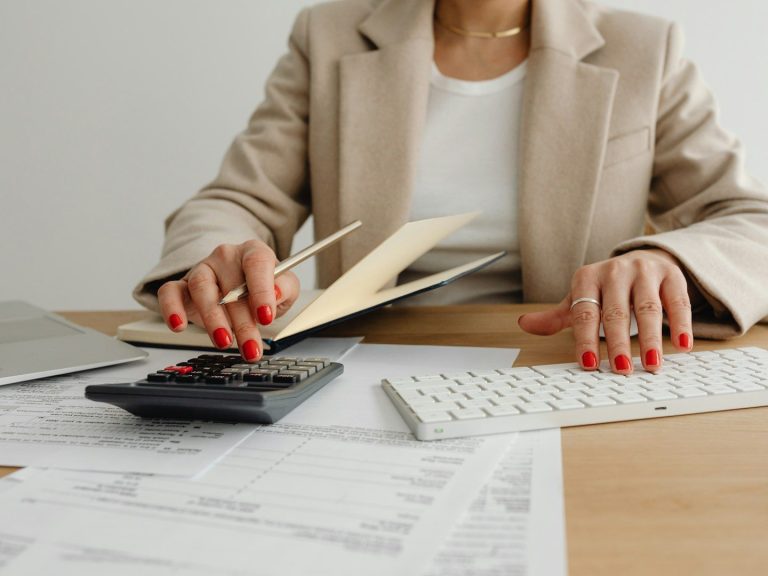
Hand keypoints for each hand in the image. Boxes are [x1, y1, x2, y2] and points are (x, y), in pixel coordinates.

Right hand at [156, 240, 300, 361]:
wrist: (241, 286)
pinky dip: (171, 308)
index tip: (266, 317)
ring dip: (213, 319)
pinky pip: (169, 292)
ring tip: (224, 341)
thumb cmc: (262, 287)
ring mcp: (202, 269)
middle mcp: (226, 257)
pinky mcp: (182, 285)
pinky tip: (178, 325)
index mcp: (253, 252)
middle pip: (231, 286)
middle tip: (251, 348)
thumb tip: (276, 293)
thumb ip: (285, 288)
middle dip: (243, 323)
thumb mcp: (285, 286)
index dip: (261, 290)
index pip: (257, 264)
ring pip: (201, 288)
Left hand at [517, 249, 692, 373]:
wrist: (641, 258)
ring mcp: (644, 271)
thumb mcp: (580, 298)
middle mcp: (615, 271)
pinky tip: (682, 345)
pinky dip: (681, 324)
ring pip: (648, 308)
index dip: (586, 339)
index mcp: (587, 278)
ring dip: (651, 338)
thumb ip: (556, 316)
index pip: (584, 312)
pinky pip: (677, 302)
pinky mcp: (671, 275)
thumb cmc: (606, 287)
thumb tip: (525, 324)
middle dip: (619, 343)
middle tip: (622, 369)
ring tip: (652, 364)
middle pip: (616, 312)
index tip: (589, 364)